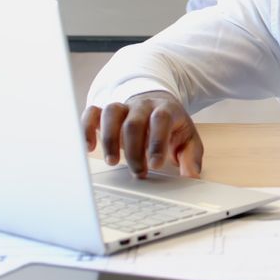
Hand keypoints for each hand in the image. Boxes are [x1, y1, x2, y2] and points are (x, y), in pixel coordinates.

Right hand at [81, 91, 203, 178]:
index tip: (155, 165)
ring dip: (109, 139)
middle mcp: (143, 106)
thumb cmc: (172, 126)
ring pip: (111, 114)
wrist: (158, 104)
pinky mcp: (106, 112)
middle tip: (139, 172)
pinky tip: (89, 148)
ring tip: (112, 162)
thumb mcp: (188, 139)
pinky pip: (92, 113)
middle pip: (134, 123)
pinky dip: (87, 128)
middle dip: (134, 150)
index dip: (157, 142)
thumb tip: (191, 176)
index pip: (161, 121)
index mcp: (166, 110)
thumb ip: (191, 157)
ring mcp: (123, 107)